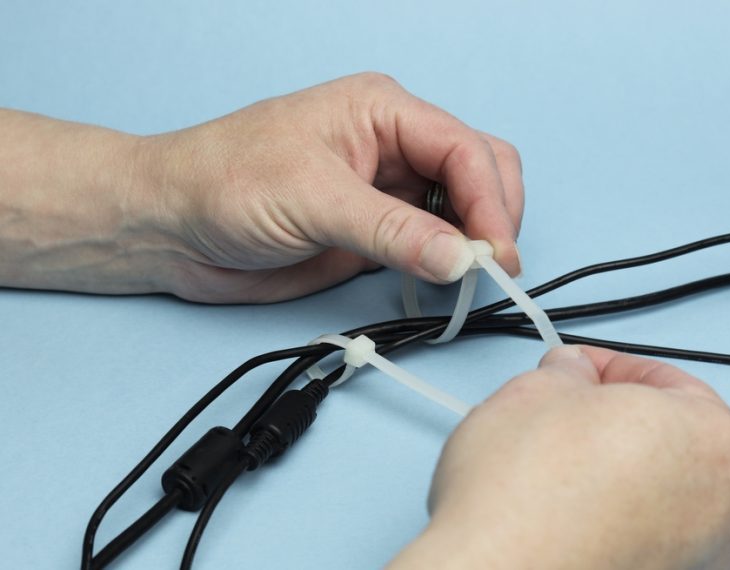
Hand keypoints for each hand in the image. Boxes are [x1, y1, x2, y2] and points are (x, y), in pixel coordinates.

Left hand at [0, 73, 522, 301]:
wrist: (172, 227)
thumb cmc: (224, 183)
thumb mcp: (312, 199)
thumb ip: (392, 229)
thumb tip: (462, 258)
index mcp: (382, 111)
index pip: (464, 149)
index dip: (490, 202)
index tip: (496, 255)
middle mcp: (394, 146)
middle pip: (480, 170)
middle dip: (495, 216)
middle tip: (492, 269)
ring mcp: (388, 190)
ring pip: (464, 208)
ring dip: (476, 242)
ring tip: (472, 279)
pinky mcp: (377, 232)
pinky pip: (432, 244)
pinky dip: (449, 263)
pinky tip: (445, 281)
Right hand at [390, 346, 729, 569]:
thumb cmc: (529, 496)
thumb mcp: (540, 389)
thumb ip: (570, 371)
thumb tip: (573, 376)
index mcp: (721, 440)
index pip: (667, 381)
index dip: (611, 368)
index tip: (580, 370)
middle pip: (671, 437)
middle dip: (617, 420)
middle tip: (566, 410)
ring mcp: (705, 558)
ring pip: (659, 488)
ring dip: (616, 468)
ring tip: (556, 460)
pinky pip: (646, 531)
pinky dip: (614, 514)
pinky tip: (565, 505)